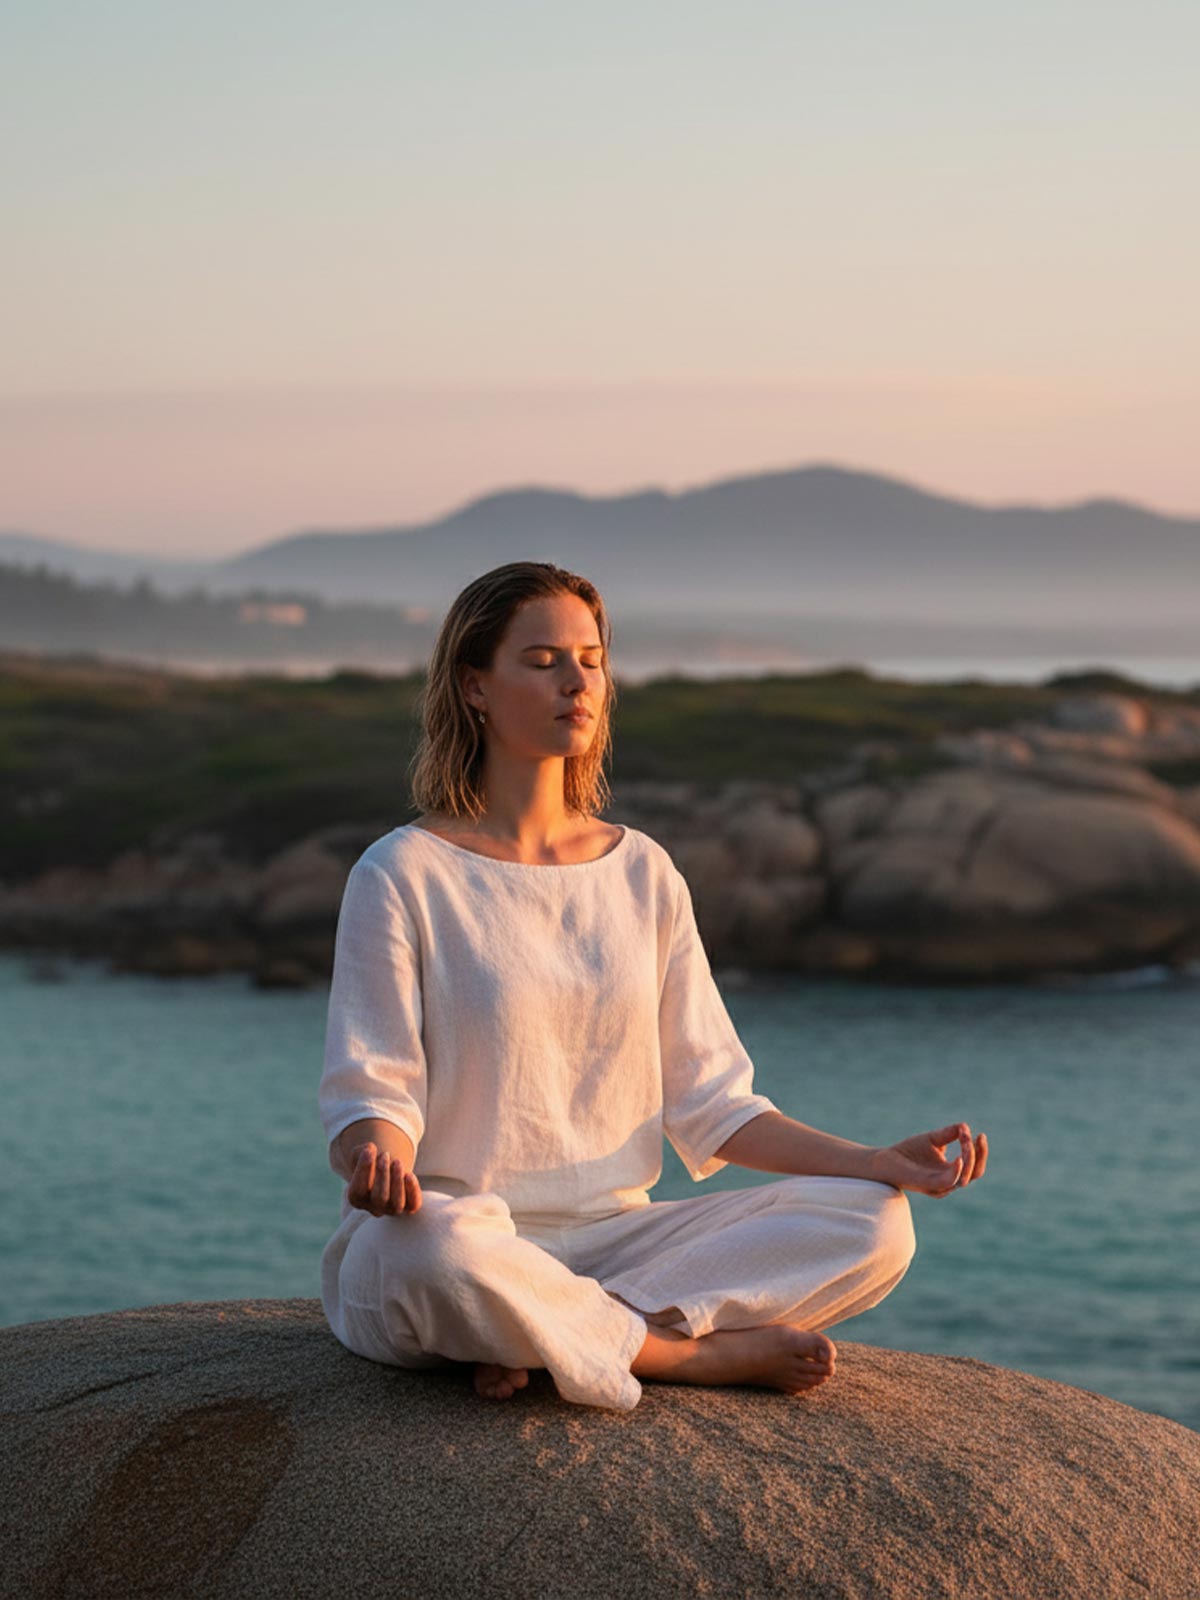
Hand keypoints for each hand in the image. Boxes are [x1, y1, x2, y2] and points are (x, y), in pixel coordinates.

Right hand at [347, 1141, 422, 1215]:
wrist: (388, 1171)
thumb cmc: (372, 1162)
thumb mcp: (361, 1154)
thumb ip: (362, 1152)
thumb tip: (371, 1149)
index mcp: (357, 1199)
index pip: (358, 1192)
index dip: (364, 1170)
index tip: (369, 1149)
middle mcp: (374, 1209)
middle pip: (379, 1199)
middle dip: (382, 1174)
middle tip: (385, 1154)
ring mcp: (392, 1210)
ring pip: (396, 1204)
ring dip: (397, 1181)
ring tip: (397, 1162)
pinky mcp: (409, 1207)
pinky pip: (413, 1205)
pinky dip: (412, 1191)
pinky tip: (410, 1174)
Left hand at [870, 1123, 987, 1197]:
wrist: (885, 1159)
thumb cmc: (909, 1151)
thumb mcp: (933, 1139)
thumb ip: (949, 1134)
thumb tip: (965, 1126)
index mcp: (951, 1172)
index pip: (975, 1166)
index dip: (980, 1152)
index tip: (980, 1134)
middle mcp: (948, 1181)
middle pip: (975, 1173)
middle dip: (978, 1155)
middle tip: (973, 1136)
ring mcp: (939, 1185)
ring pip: (964, 1178)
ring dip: (968, 1159)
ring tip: (965, 1140)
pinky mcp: (927, 1184)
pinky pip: (947, 1182)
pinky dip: (956, 1171)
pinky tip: (959, 1158)